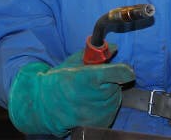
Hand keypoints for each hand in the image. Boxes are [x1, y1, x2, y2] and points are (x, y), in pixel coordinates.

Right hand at [8, 50, 134, 136]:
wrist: (46, 107)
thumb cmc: (59, 81)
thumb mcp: (74, 63)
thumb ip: (96, 55)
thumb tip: (113, 47)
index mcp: (89, 78)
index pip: (120, 72)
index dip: (123, 69)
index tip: (124, 68)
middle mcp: (97, 96)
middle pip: (117, 84)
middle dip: (109, 81)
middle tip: (93, 82)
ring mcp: (100, 112)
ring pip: (116, 96)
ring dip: (108, 93)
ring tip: (89, 94)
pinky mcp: (102, 122)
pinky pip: (112, 109)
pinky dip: (105, 106)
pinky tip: (90, 104)